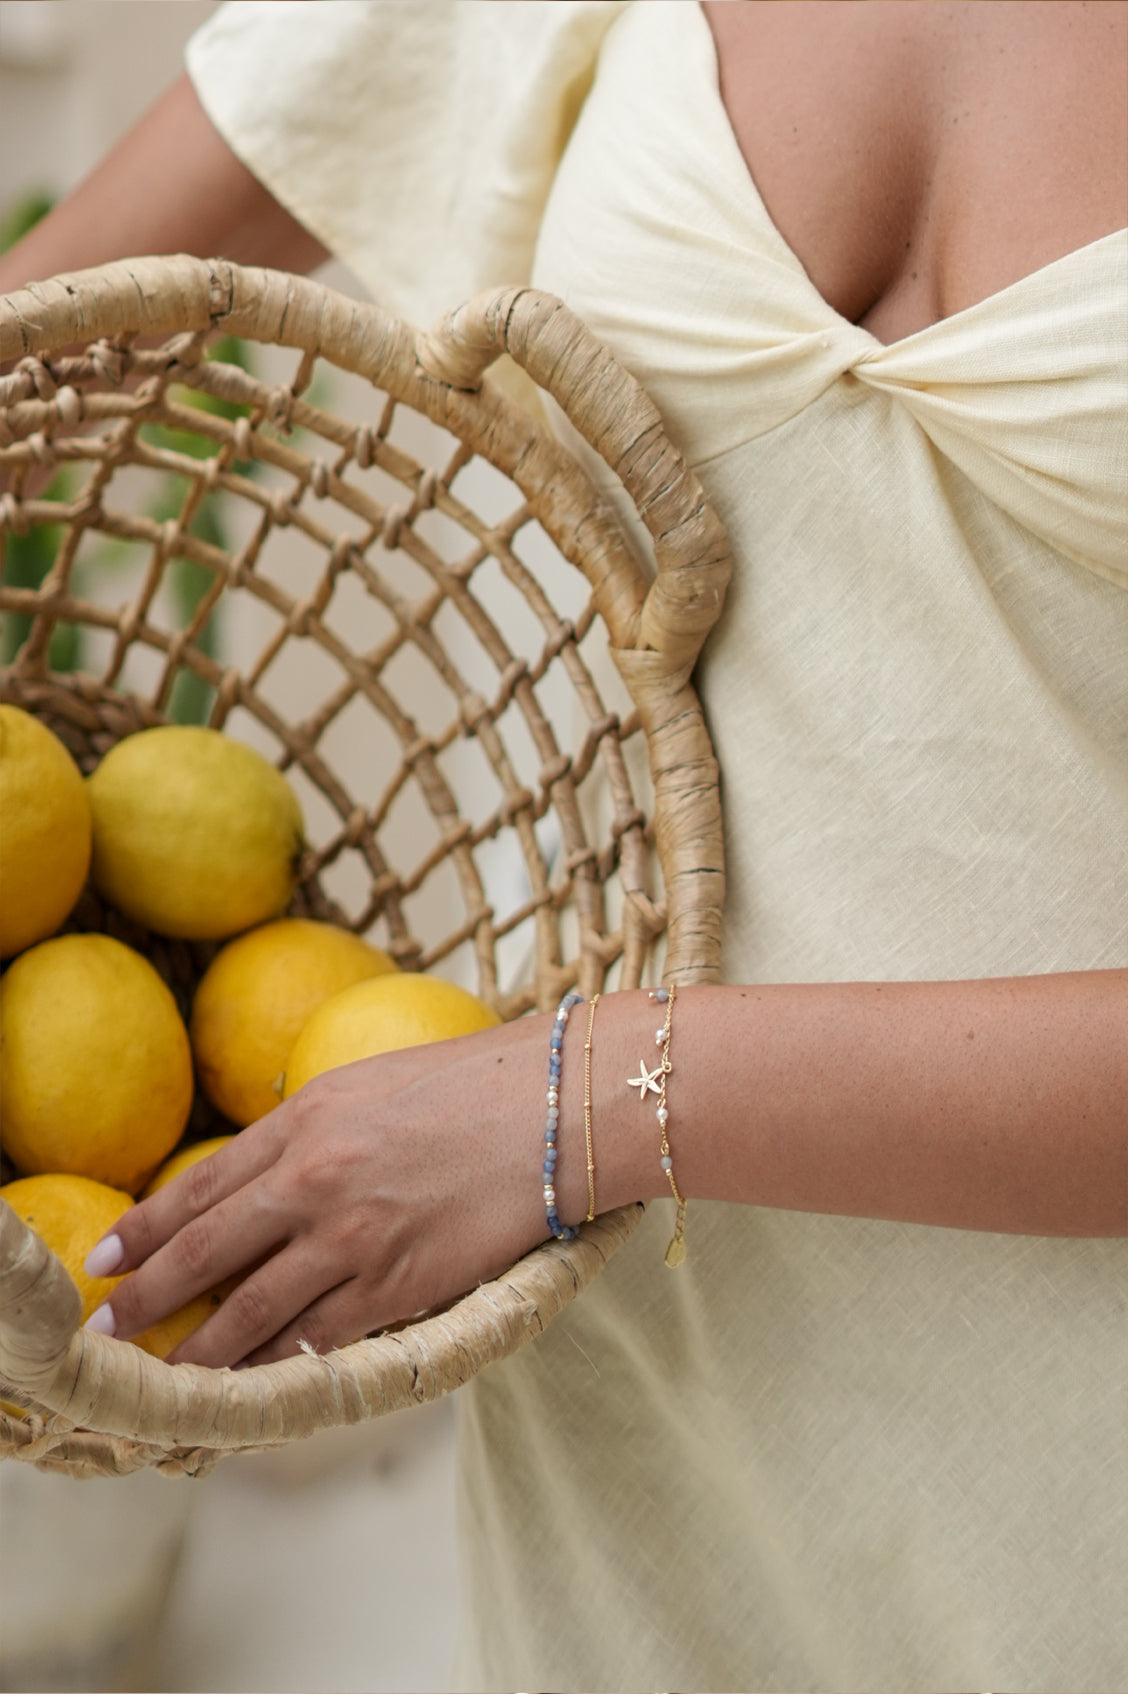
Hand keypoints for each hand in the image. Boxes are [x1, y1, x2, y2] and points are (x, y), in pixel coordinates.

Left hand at [84, 1012, 591, 1368]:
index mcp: (304, 1121)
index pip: (201, 1186)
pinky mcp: (399, 1284)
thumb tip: (266, 1170)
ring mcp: (353, 1237)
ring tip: (170, 1379)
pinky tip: (258, 1382)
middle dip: (147, 1298)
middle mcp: (313, 1179)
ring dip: (204, 1352)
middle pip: (206, 1253)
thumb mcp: (370, 1083)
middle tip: (108, 1330)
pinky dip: (282, 1364)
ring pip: (253, 1311)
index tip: (106, 1259)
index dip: (145, 1229)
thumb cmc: (475, 1084)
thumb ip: (310, 1128)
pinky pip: (321, 1338)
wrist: (560, 1108)